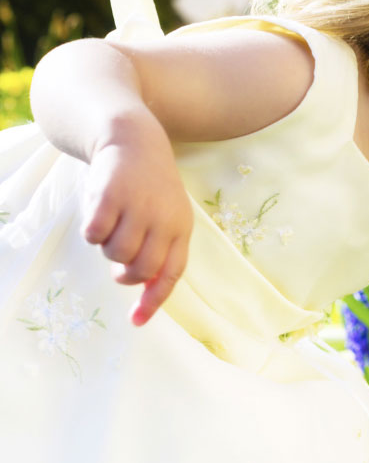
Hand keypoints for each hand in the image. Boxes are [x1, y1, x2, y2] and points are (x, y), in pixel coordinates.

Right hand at [82, 135, 191, 325]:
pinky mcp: (111, 195)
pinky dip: (92, 232)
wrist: (134, 141)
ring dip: (108, 249)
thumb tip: (139, 289)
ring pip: (116, 253)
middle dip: (125, 274)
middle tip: (118, 263)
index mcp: (182, 228)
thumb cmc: (149, 189)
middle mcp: (164, 219)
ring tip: (113, 227)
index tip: (136, 321)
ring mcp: (139, 207)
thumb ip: (157, 250)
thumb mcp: (164, 218)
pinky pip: (94, 234)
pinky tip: (99, 214)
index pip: (172, 273)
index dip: (154, 300)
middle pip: (141, 269)